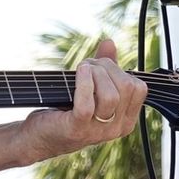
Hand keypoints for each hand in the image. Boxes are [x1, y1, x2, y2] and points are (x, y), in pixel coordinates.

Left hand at [22, 38, 148, 157]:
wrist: (39, 136)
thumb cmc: (65, 111)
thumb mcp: (91, 89)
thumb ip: (104, 68)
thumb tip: (109, 43)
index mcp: (125, 120)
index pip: (139, 88)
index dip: (120, 71)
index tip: (100, 68)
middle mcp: (116, 128)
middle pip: (126, 88)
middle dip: (107, 68)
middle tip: (87, 66)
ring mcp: (97, 131)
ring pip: (110, 95)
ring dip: (95, 74)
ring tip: (81, 70)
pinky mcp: (77, 129)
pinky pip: (87, 103)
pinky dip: (84, 82)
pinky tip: (79, 72)